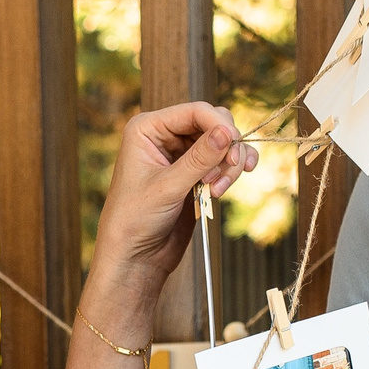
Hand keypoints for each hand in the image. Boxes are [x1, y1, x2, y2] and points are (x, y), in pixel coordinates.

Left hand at [88, 102, 255, 298]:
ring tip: (220, 189)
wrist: (135, 257)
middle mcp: (164, 136)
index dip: (220, 125)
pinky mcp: (195, 173)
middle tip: (228, 172)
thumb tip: (227, 132)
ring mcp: (181, 154)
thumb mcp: (167, 187)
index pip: (195, 111)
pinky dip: (232, 171)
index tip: (234, 147)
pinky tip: (226, 188)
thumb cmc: (135, 221)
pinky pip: (223, 161)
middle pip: (214, 123)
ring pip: (223, 142)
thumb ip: (199, 159)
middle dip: (227, 147)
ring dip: (231, 163)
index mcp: (147, 129)